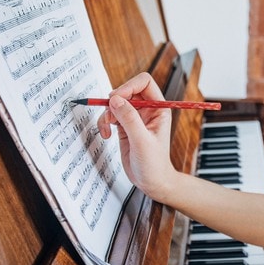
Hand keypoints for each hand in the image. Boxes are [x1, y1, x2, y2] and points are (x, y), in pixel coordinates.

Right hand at [96, 72, 176, 197]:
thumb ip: (129, 119)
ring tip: (106, 129)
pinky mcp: (124, 127)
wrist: (152, 182)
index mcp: (159, 109)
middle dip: (115, 101)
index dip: (129, 86)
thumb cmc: (154, 164)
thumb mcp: (142, 141)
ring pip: (116, 103)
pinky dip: (104, 122)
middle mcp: (147, 110)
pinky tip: (106, 134)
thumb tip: (115, 100)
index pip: (144, 83)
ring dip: (107, 114)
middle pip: (127, 91)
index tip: (117, 98)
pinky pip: (110, 116)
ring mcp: (135, 118)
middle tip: (109, 115)